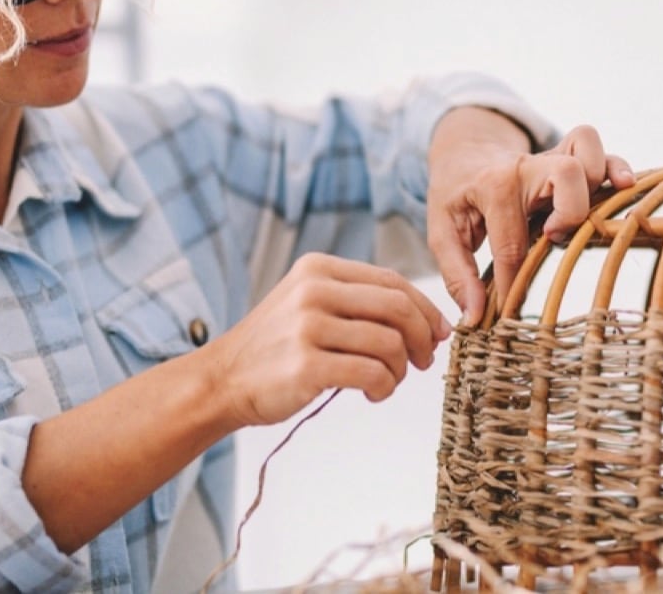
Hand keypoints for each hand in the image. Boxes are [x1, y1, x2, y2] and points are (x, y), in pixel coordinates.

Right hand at [199, 253, 451, 427]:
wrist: (223, 380)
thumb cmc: (277, 347)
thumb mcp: (309, 304)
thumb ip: (358, 303)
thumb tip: (428, 320)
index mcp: (318, 269)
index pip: (393, 281)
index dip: (426, 308)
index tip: (439, 332)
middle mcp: (313, 290)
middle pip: (398, 308)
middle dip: (423, 338)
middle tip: (423, 361)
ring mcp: (307, 327)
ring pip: (390, 343)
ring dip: (400, 369)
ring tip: (388, 381)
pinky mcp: (305, 365)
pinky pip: (372, 373)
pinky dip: (384, 387)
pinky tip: (373, 393)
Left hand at [426, 109, 633, 326]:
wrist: (462, 153)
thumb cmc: (454, 195)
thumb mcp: (441, 234)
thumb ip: (457, 276)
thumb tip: (475, 316)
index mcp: (493, 186)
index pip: (514, 242)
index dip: (514, 282)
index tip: (509, 307)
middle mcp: (526, 166)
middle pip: (567, 173)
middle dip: (570, 212)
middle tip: (552, 237)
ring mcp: (551, 158)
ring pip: (589, 151)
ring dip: (596, 182)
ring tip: (587, 214)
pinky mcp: (570, 160)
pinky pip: (603, 152)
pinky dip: (616, 168)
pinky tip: (622, 188)